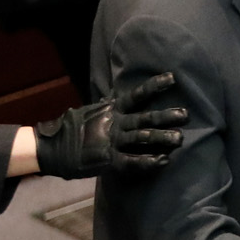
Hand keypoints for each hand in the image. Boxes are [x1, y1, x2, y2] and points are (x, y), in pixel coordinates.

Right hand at [35, 72, 187, 178]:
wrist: (52, 147)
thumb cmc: (74, 128)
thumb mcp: (92, 110)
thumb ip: (108, 105)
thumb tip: (114, 95)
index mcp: (112, 109)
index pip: (137, 95)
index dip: (154, 86)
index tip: (173, 78)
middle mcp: (115, 123)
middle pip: (145, 117)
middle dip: (166, 116)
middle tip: (186, 115)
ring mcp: (112, 140)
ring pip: (142, 137)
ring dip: (162, 138)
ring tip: (180, 138)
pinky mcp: (108, 159)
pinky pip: (131, 160)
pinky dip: (148, 161)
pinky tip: (163, 161)